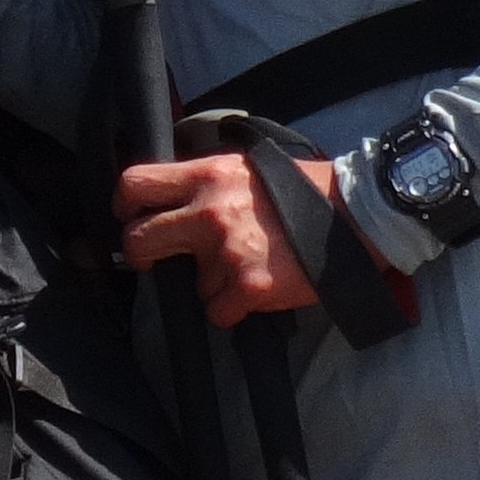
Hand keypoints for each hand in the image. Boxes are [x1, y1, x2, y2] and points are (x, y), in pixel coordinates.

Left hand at [117, 150, 348, 327]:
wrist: (356, 215)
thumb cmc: (305, 189)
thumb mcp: (247, 168)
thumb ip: (208, 182)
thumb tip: (175, 199)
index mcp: (207, 175)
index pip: (136, 182)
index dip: (123, 204)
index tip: (128, 216)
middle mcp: (209, 211)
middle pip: (139, 239)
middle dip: (140, 254)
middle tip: (154, 259)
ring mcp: (226, 251)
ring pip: (190, 284)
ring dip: (212, 283)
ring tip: (248, 266)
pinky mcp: (248, 286)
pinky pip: (218, 311)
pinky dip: (233, 308)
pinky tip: (257, 289)